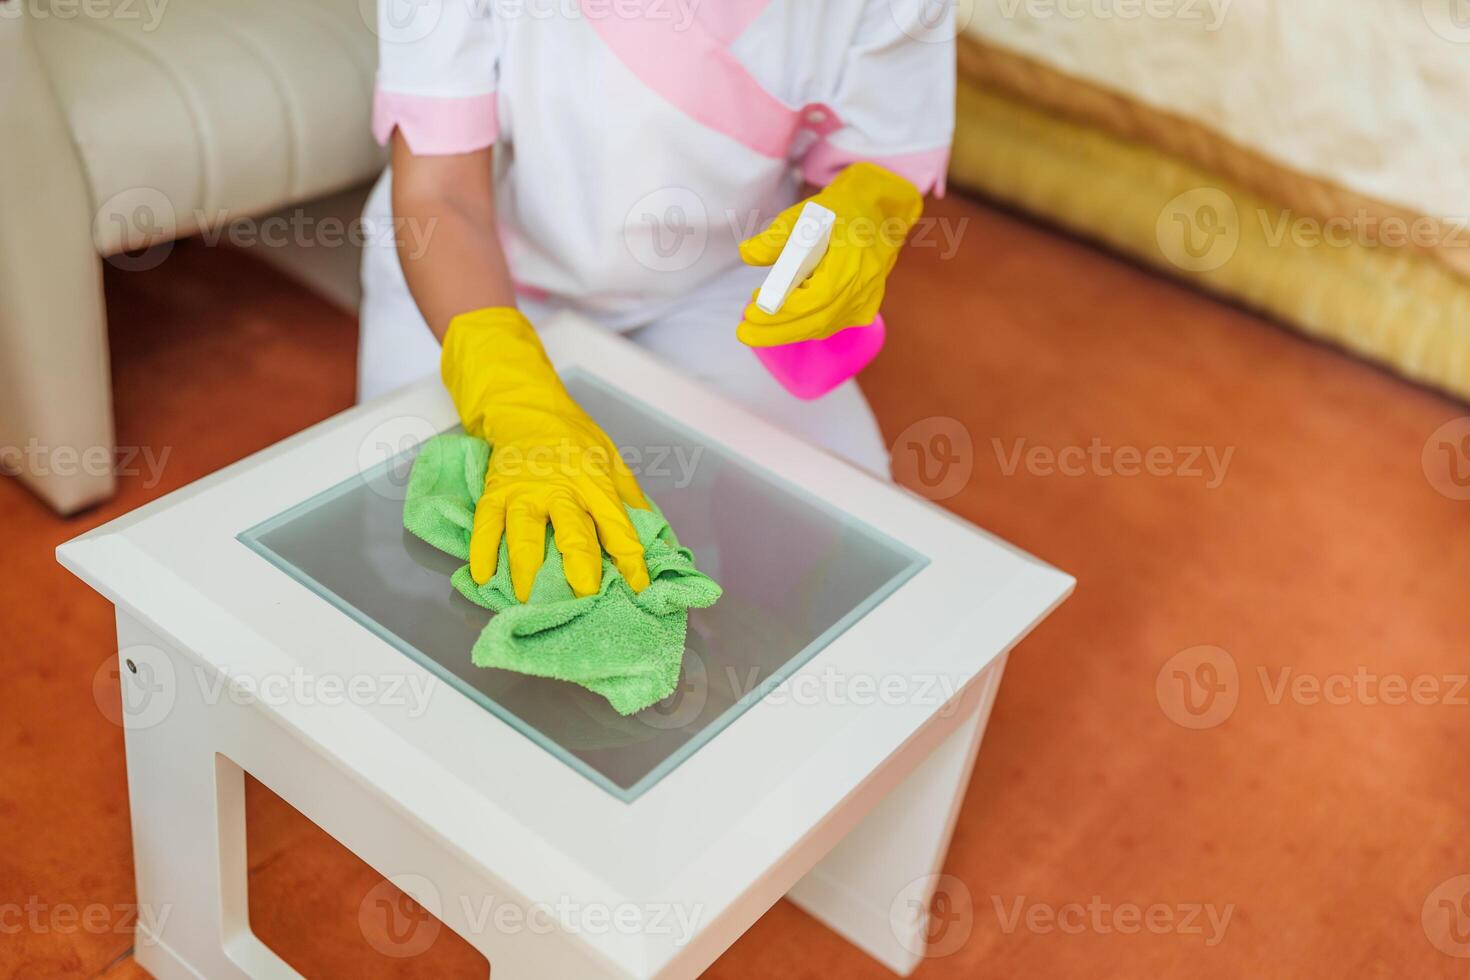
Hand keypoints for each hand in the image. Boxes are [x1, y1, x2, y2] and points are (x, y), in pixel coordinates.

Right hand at [441, 308, 650, 601]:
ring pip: (524, 532)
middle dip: (580, 565)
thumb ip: (629, 497)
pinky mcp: (494, 491)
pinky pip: (485, 524)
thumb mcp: (611, 459)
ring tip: (528, 597)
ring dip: (525, 567)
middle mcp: (559, 488)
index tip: (639, 586)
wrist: (527, 408)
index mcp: (594, 481)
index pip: (616, 524)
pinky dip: (482, 550)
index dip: (629, 557)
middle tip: (585, 595)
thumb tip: (656, 536)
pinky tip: (484, 576)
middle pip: (571, 531)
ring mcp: (523, 491)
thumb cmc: (574, 438)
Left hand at [737, 162, 922, 347]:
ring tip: (757, 320)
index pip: (818, 297)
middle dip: (777, 330)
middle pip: (818, 320)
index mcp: (852, 258)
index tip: (752, 313)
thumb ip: (776, 236)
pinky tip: (781, 319)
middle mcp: (864, 286)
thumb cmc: (840, 212)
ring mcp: (867, 301)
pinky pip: (829, 324)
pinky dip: (803, 324)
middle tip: (745, 331)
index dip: (784, 310)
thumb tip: (748, 253)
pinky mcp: (864, 310)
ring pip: (822, 326)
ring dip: (787, 329)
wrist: (879, 216)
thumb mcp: (805, 214)